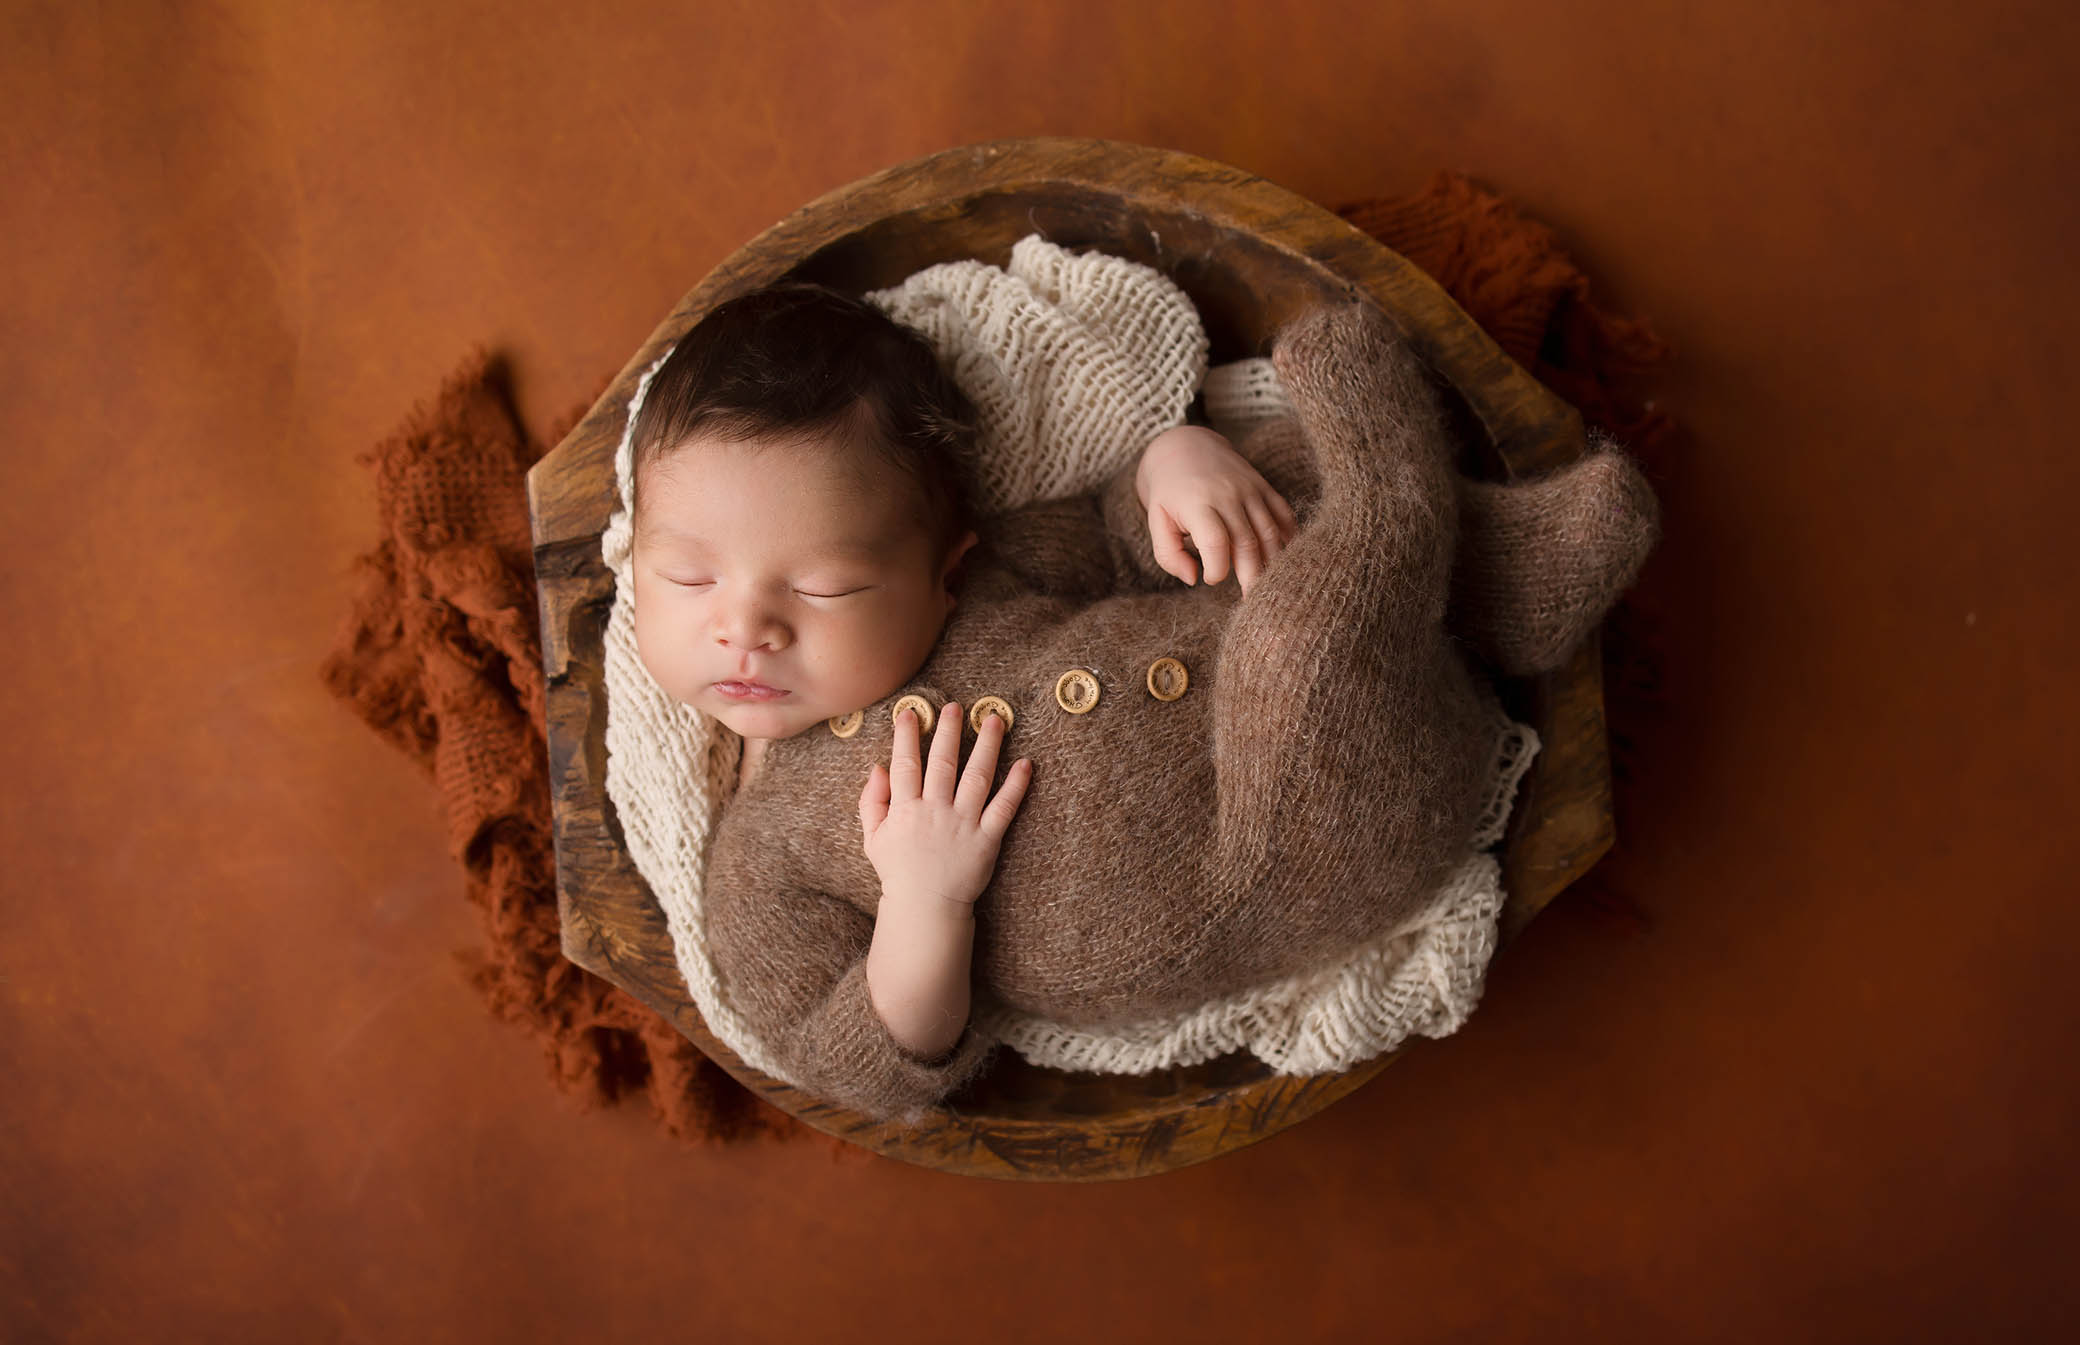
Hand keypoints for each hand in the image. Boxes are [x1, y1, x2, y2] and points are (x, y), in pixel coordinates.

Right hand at [859, 703, 1032, 908]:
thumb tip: (877, 767)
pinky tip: (1026, 764)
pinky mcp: (987, 839)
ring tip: (994, 720)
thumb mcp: (873, 838)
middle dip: (949, 731)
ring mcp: (963, 824)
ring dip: (987, 746)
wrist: (925, 908)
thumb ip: (872, 801)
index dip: (907, 736)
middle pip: (943, 763)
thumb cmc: (899, 871)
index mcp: (905, 810)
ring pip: (977, 777)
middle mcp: (935, 811)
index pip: (906, 764)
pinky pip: (1004, 808)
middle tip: (955, 707)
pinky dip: (1016, 785)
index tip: (911, 712)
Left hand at [1137, 425, 1298, 593]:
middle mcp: (1228, 495)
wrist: (1186, 445)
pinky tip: (1287, 561)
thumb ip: (1168, 555)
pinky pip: (1284, 515)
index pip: (1216, 543)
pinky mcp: (1264, 487)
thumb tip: (1193, 579)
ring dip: (1274, 564)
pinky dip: (1290, 539)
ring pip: (1271, 533)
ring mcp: (1250, 489)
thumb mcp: (1155, 520)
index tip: (1210, 579)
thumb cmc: (1168, 491)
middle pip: (1248, 543)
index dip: (1216, 569)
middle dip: (1252, 578)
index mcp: (1198, 503)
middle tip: (1253, 603)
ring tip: (1271, 588)